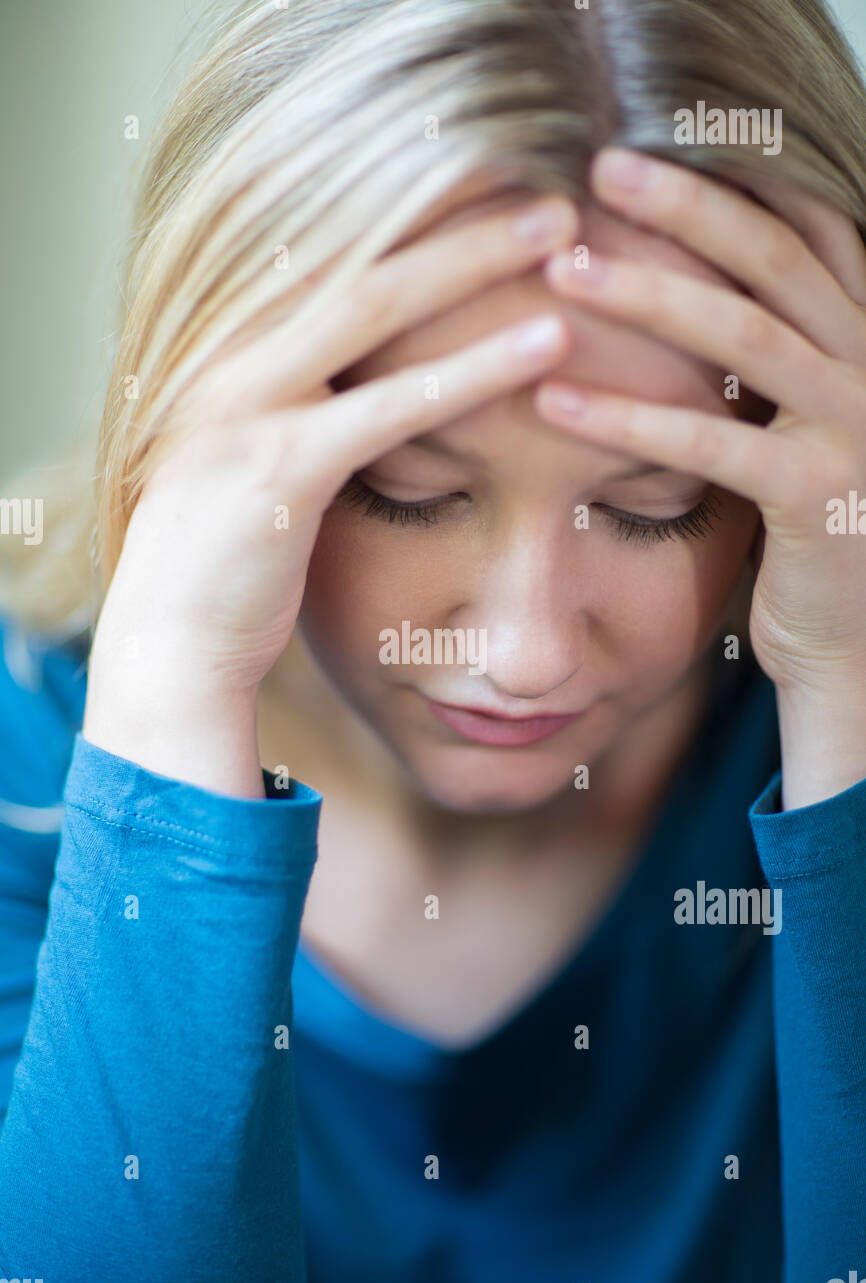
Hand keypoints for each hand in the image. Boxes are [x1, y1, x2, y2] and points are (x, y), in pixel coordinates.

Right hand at [84, 195, 578, 791]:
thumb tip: (385, 361)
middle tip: (546, 184)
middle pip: (355, 250)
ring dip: (475, 261)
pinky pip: (391, 406)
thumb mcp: (263, 448)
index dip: (415, 205)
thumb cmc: (231, 554)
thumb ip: (312, 392)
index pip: (330, 244)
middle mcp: (229, 351)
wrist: (171, 641)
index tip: (492, 180)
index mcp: (228, 339)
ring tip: (563, 232)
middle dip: (454, 209)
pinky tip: (544, 347)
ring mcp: (247, 401)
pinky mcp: (281, 465)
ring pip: (374, 304)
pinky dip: (473, 370)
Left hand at [534, 147, 865, 806]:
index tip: (644, 151)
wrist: (855, 645)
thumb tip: (675, 297)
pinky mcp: (817, 496)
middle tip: (596, 170)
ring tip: (561, 270)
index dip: (729, 185)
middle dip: (685, 205)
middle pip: (775, 258)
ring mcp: (855, 426)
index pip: (805, 233)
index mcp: (862, 341)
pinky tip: (554, 400)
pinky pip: (714, 442)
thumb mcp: (792, 431)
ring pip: (746, 334)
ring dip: (647, 293)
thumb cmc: (806, 536)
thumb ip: (760, 366)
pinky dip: (629, 418)